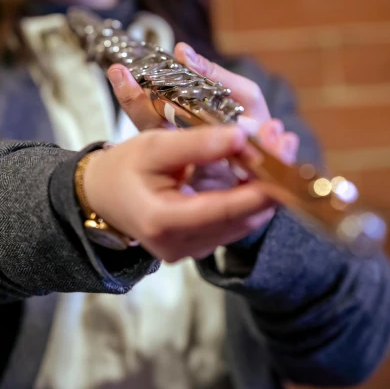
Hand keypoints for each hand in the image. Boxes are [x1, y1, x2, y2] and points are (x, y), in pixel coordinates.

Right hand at [81, 125, 279, 261]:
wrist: (102, 196)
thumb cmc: (124, 167)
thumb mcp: (154, 146)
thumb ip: (196, 143)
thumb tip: (241, 136)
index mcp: (162, 222)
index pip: (222, 210)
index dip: (257, 189)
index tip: (282, 164)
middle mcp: (178, 246)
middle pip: (240, 219)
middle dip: (269, 183)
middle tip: (286, 145)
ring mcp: (188, 252)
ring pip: (242, 224)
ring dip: (263, 191)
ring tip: (278, 152)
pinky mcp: (196, 248)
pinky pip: (232, 226)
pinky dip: (248, 201)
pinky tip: (259, 173)